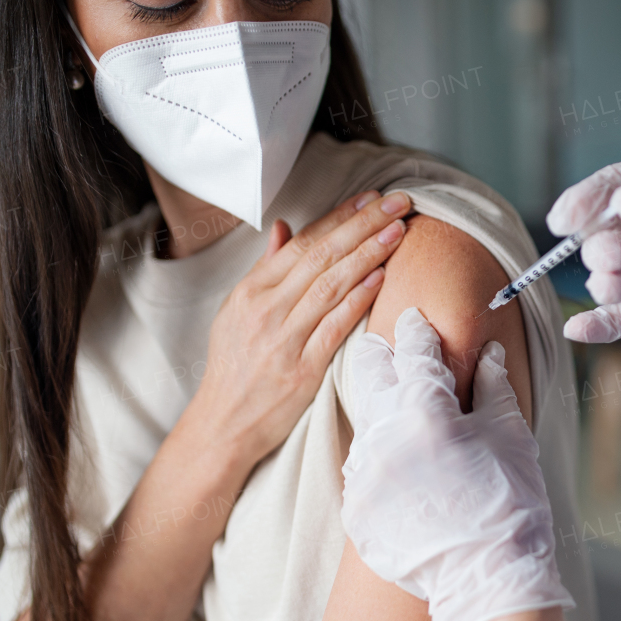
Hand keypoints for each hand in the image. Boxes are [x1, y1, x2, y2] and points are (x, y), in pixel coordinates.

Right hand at [185, 190, 410, 467]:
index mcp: (251, 291)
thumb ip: (266, 269)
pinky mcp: (301, 370)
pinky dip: (357, 299)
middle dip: (362, 224)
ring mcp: (283, 339)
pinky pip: (334, 327)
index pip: (302, 243)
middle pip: (320, 256)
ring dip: (367, 253)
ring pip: (330, 285)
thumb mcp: (238, 311)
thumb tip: (284, 227)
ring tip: (397, 230)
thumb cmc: (235, 366)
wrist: (222, 424)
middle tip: (397, 201)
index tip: (370, 196)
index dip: (339, 217)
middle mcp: (266, 310)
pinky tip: (380, 277)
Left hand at [340, 308, 573, 620]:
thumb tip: (486, 352)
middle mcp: (383, 436)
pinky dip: (380, 456)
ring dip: (379, 408)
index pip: (413, 350)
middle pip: (368, 373)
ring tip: (397, 406)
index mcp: (424, 410)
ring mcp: (363, 475)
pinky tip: (399, 461)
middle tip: (387, 346)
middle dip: (380, 355)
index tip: (415, 318)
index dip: (417, 330)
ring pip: (362, 420)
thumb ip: (493, 385)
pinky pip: (362, 468)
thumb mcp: (510, 435)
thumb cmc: (510, 503)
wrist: (487, 580)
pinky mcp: (356, 508)